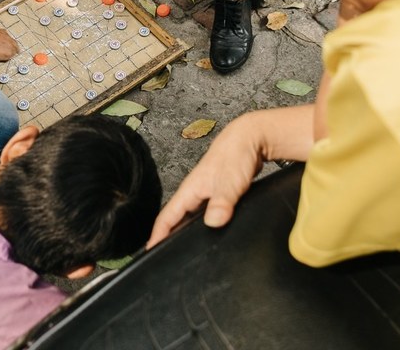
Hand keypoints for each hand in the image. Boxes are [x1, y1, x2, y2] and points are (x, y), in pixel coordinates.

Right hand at [148, 116, 262, 247]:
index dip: (157, 235)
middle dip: (169, 238)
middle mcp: (195, 194)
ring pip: (192, 218)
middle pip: (177, 220)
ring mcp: (207, 195)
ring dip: (187, 233)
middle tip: (166, 260)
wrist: (249, 138)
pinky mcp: (219, 196)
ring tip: (185, 253)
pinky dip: (204, 226)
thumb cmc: (235, 155)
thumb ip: (221, 202)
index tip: (149, 253)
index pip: (168, 216)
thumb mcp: (229, 181)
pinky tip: (210, 235)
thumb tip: (213, 223)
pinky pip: (206, 215)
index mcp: (190, 190)